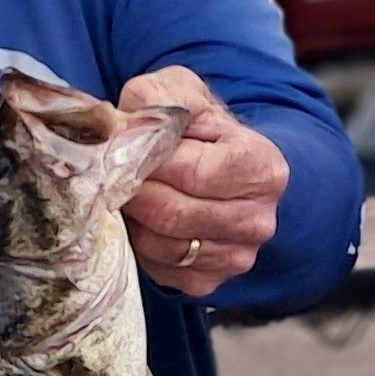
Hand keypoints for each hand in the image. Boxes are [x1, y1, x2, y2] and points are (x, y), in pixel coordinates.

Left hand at [117, 67, 287, 299]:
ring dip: (133, 220)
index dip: (149, 162)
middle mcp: (259, 219)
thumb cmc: (199, 127)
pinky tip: (142, 221)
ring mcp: (237, 256)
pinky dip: (141, 245)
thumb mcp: (182, 93)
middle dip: (133, 192)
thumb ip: (155, 100)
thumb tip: (124, 130)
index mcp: (262, 166)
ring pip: (163, 246)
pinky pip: (161, 270)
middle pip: (175, 215)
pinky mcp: (210, 282)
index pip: (194, 172)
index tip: (123, 149)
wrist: (220, 165)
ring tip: (126, 193)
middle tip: (112, 175)